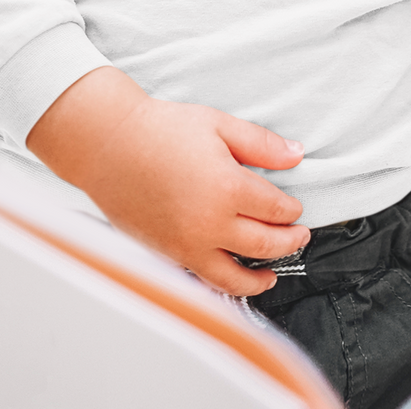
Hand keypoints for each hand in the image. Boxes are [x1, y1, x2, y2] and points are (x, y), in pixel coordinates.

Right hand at [27, 67, 309, 294]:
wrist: (110, 146)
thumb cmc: (159, 131)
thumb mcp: (218, 124)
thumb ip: (261, 144)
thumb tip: (296, 154)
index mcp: (228, 188)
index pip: (276, 209)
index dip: (292, 209)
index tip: (296, 207)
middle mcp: (211, 224)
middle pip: (266, 245)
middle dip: (289, 242)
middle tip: (299, 236)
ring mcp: (189, 245)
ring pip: (237, 276)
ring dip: (263, 277)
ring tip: (273, 273)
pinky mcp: (170, 255)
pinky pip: (206, 280)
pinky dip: (227, 285)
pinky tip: (234, 277)